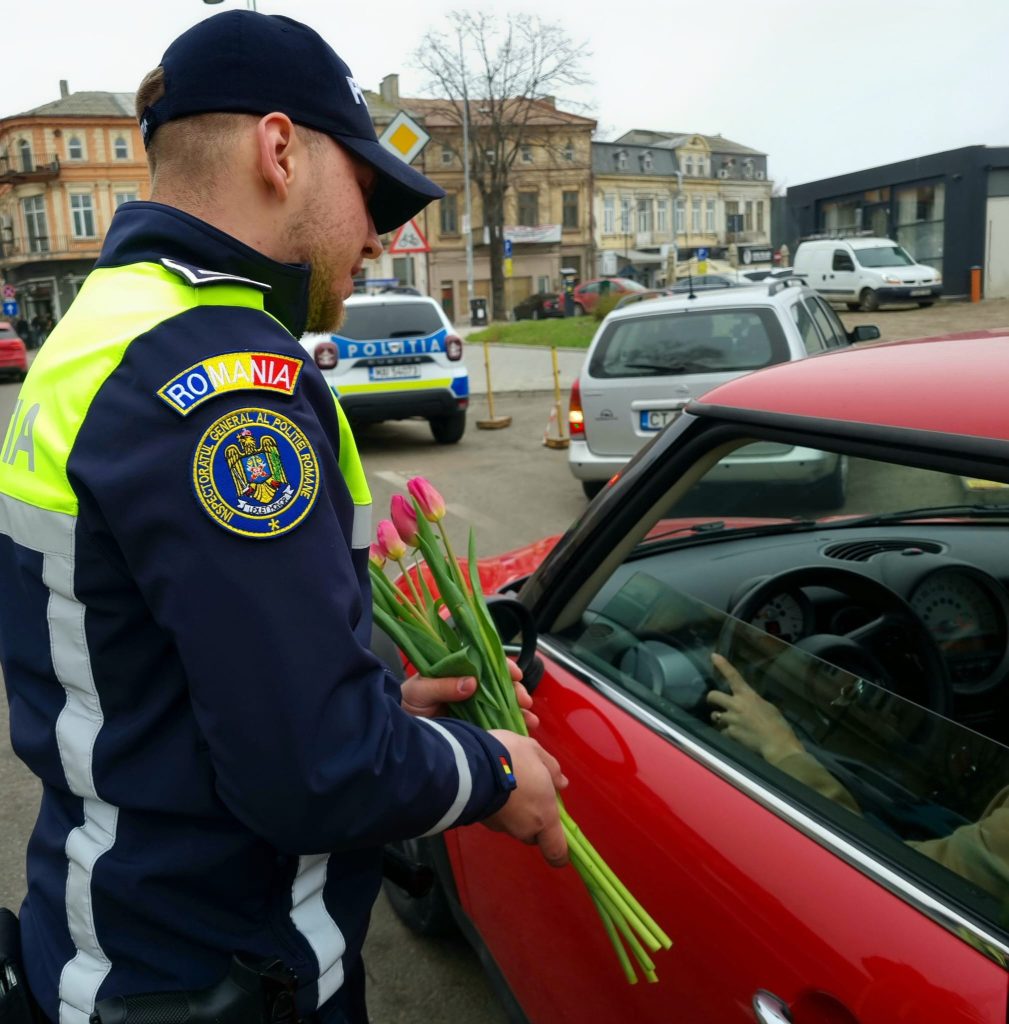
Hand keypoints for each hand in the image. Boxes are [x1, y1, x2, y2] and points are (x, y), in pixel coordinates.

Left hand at [401, 659, 539, 729]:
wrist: (398, 733)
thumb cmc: (406, 704)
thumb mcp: (420, 691)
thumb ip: (443, 685)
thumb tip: (471, 682)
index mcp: (457, 671)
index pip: (486, 662)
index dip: (504, 666)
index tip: (516, 674)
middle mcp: (469, 687)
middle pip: (500, 685)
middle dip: (516, 691)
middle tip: (524, 700)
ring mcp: (474, 708)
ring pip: (503, 705)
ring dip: (519, 710)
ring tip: (529, 720)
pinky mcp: (476, 728)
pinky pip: (497, 725)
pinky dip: (512, 727)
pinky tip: (523, 732)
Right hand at [483, 730, 568, 867]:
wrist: (470, 765)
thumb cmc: (512, 759)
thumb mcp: (535, 751)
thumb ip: (552, 769)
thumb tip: (562, 784)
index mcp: (544, 817)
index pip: (556, 852)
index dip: (560, 854)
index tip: (560, 844)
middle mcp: (523, 829)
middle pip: (533, 834)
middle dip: (534, 819)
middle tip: (531, 793)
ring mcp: (501, 826)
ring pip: (514, 824)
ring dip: (514, 810)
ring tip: (507, 781)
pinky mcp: (482, 821)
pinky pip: (497, 816)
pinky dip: (498, 805)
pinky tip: (493, 785)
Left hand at [706, 653, 803, 765]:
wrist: (777, 743)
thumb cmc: (777, 723)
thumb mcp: (767, 706)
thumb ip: (752, 702)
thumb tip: (746, 704)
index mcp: (747, 695)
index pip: (733, 676)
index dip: (722, 665)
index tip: (713, 656)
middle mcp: (736, 704)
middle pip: (713, 695)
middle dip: (711, 699)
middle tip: (714, 703)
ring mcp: (731, 719)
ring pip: (715, 715)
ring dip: (719, 718)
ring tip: (728, 723)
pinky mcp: (730, 732)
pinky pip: (722, 731)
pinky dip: (727, 733)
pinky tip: (735, 736)